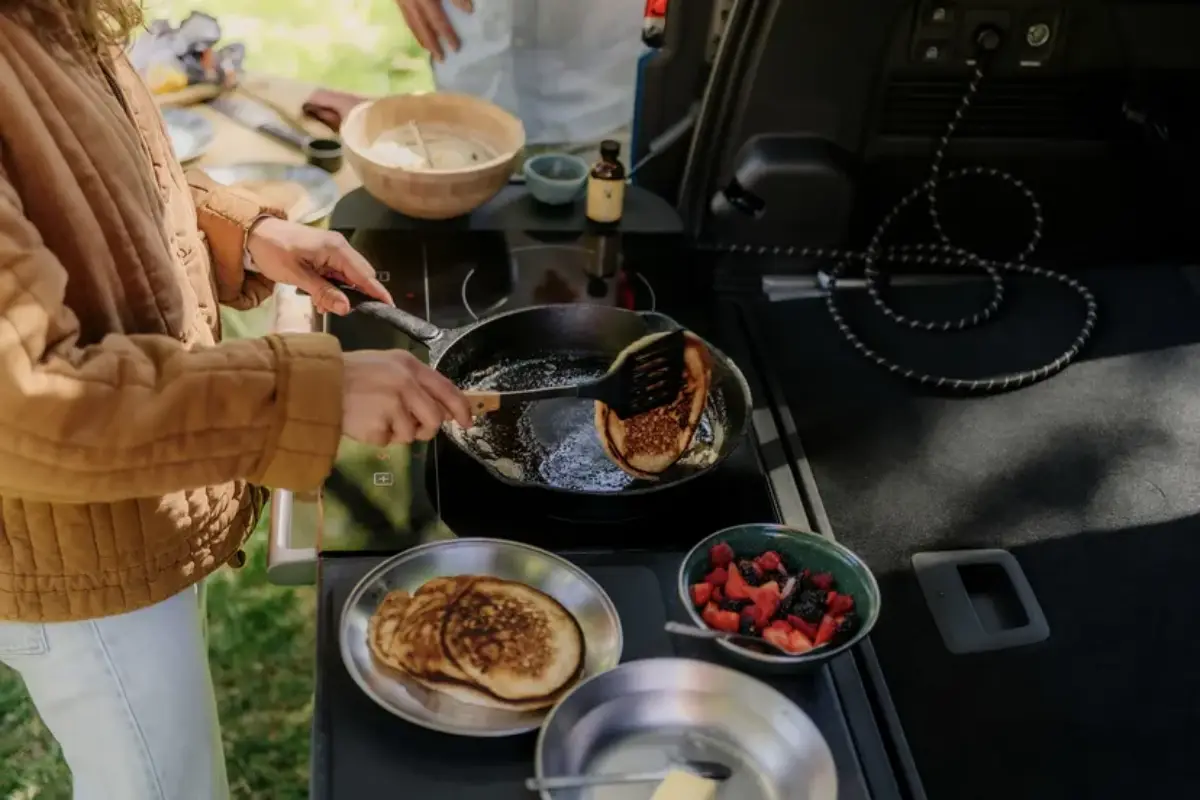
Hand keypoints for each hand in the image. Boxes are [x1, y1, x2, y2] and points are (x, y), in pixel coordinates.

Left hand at [246, 218, 391, 314]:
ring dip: (341, 293)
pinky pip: (338, 274)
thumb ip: (323, 292)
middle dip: (356, 296)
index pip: (364, 274)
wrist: (252, 233)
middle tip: (341, 310)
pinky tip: (318, 296)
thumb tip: (347, 309)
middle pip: (360, 276)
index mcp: (336, 249)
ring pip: (349, 277)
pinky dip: (333, 287)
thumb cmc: (273, 251)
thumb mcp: (296, 275)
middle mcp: (340, 247)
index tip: (390, 308)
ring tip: (321, 303)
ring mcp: (333, 250)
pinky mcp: (326, 254)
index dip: (377, 292)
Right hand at [342, 350, 472, 444]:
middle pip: (435, 418)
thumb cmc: (350, 375)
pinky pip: (388, 441)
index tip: (467, 421)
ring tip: (375, 417)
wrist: (316, 384)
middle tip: (411, 427)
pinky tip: (363, 422)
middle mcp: (406, 383)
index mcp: (410, 365)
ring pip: (411, 434)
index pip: (447, 389)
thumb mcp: (386, 366)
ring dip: (397, 432)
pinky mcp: (379, 425)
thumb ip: (413, 383)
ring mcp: (394, 405)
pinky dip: (377, 437)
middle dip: (426, 429)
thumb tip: (440, 409)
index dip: (461, 408)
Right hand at [397, 0, 472, 61]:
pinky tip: (417, 31)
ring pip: (411, 23)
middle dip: (432, 45)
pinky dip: (413, 27)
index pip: (438, 19)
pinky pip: (404, 16)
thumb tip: (468, 10)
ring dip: (421, 39)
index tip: (456, 48)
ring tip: (429, 50)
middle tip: (441, 60)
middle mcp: (410, 2)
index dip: (447, 33)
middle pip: (422, 27)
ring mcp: (401, 0)